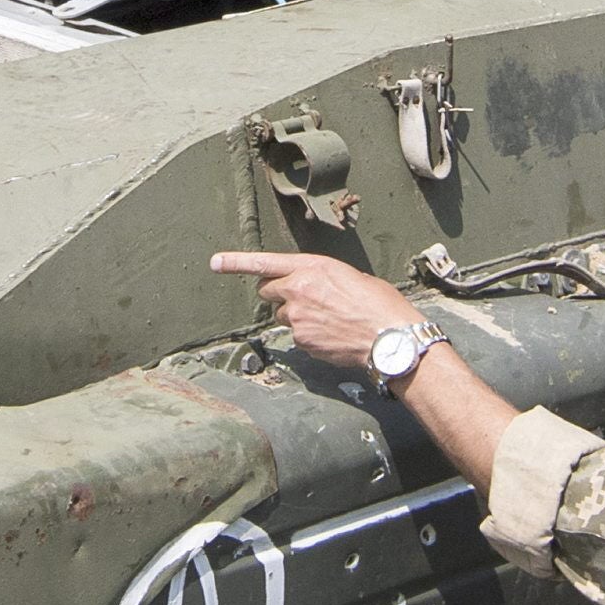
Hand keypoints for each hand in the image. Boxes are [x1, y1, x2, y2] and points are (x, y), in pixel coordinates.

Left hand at [209, 249, 419, 369]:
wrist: (389, 338)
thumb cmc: (378, 303)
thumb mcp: (349, 276)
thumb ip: (320, 278)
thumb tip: (310, 288)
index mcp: (311, 267)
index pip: (265, 263)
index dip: (236, 263)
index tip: (215, 262)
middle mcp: (298, 290)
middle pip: (268, 291)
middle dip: (278, 293)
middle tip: (303, 297)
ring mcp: (296, 319)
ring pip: (282, 315)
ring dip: (296, 315)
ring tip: (328, 318)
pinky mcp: (301, 341)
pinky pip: (296, 335)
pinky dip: (308, 334)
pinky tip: (331, 334)